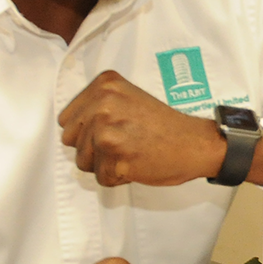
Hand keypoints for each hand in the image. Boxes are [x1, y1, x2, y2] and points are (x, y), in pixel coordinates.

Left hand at [59, 71, 227, 185]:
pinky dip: (118, 178)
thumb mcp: (128, 98)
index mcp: (105, 85)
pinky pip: (102, 178)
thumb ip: (97, 105)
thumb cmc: (163, 125)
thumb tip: (68, 130)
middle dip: (92, 148)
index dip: (87, 130)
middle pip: (70, 141)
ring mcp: (107, 131)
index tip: (115, 128)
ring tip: (131, 151)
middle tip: (124, 141)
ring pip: (83, 162)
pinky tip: (137, 163)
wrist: (196, 143)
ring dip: (105, 164)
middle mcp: (103, 104)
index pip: (66, 119)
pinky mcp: (116, 157)